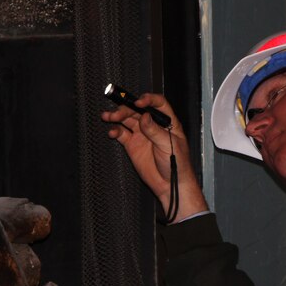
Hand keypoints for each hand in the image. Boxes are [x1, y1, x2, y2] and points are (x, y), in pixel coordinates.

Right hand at [100, 92, 208, 220]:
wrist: (170, 185)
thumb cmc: (178, 165)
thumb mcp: (169, 145)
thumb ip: (155, 131)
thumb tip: (145, 116)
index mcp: (167, 122)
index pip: (158, 104)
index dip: (148, 100)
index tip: (138, 102)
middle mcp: (153, 125)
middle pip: (138, 110)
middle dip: (126, 109)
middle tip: (116, 112)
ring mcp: (142, 134)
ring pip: (127, 120)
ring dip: (117, 116)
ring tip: (107, 116)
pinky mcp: (132, 144)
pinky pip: (121, 133)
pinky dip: (115, 131)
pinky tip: (112, 132)